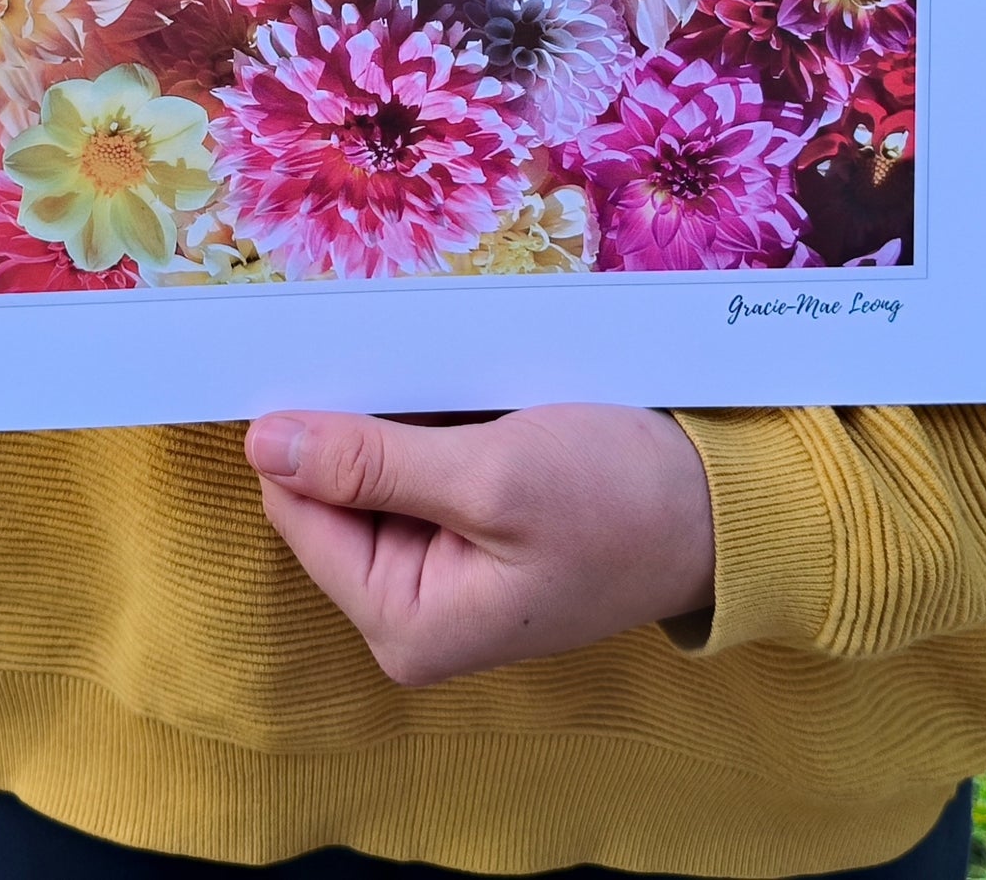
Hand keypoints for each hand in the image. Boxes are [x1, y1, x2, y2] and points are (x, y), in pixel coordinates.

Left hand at [245, 404, 715, 685]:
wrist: (723, 506)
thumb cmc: (620, 500)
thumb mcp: (492, 477)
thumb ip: (370, 464)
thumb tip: (262, 442)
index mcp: (404, 624)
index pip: (299, 511)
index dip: (308, 433)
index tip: (338, 361)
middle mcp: (410, 611)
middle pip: (328, 491)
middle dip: (360, 423)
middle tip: (411, 366)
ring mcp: (439, 571)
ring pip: (367, 468)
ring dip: (394, 414)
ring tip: (443, 374)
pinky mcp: (467, 531)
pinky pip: (412, 464)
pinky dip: (425, 419)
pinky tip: (459, 391)